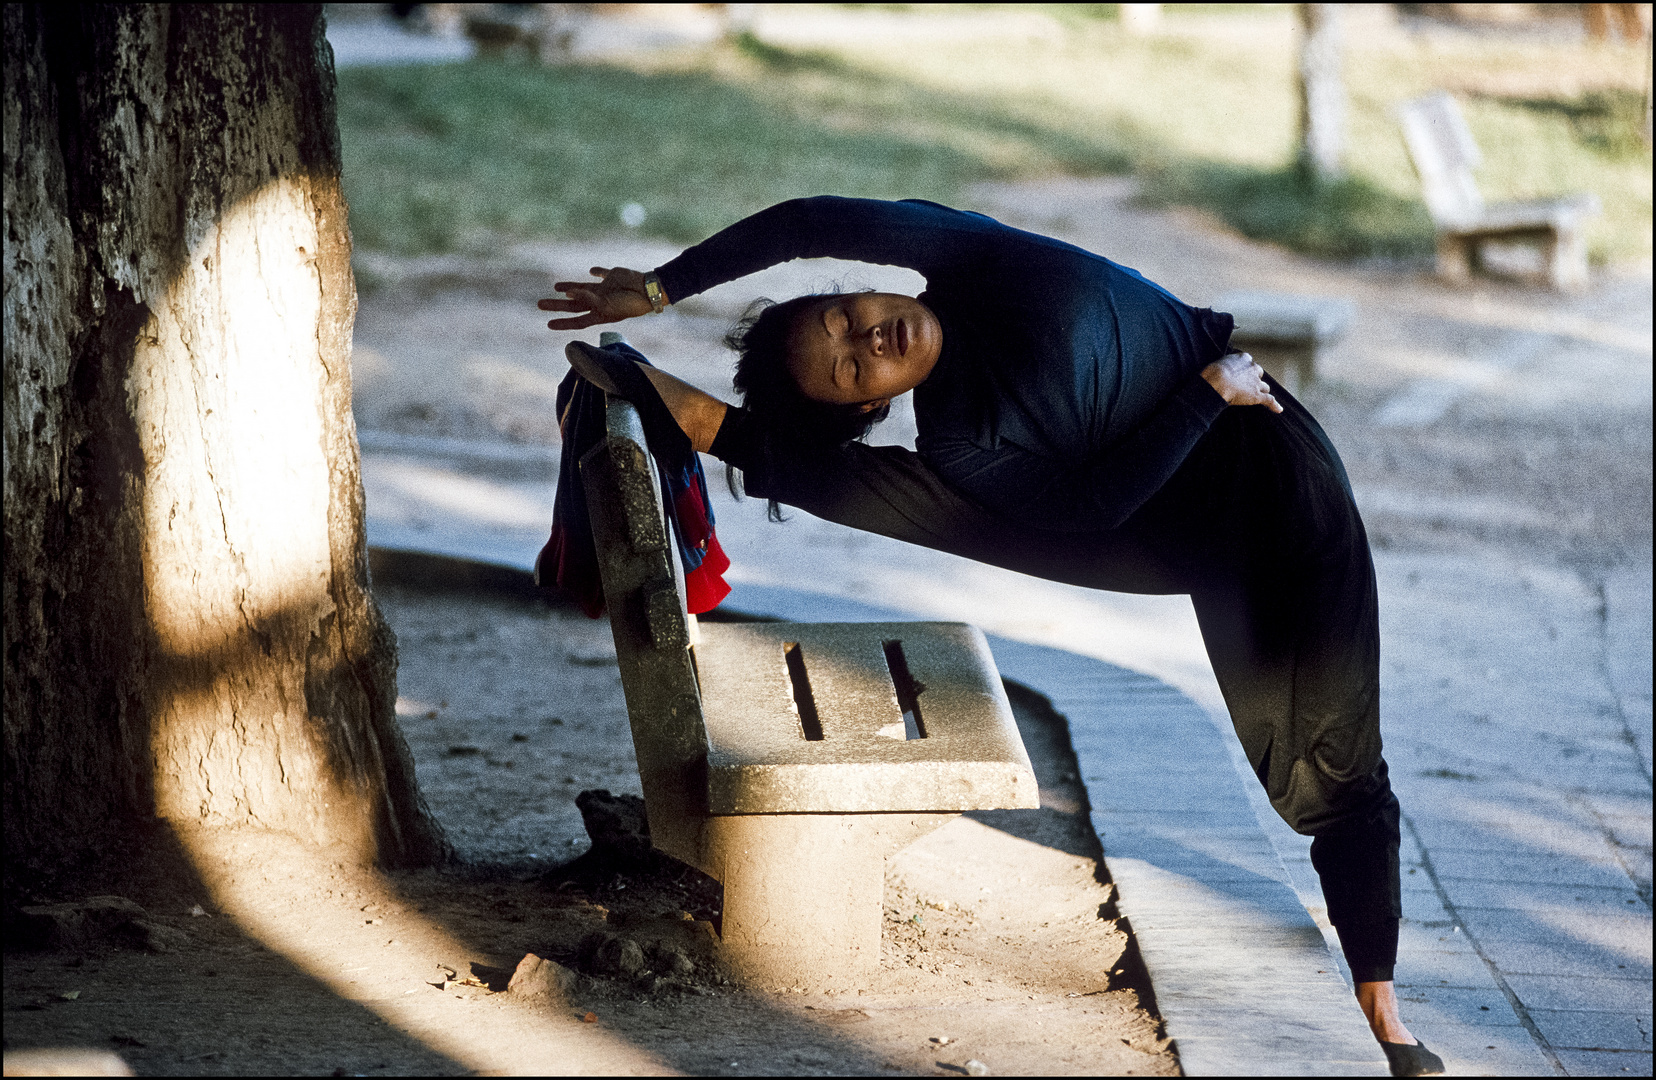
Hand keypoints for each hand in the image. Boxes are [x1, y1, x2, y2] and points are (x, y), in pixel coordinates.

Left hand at [538, 267, 654, 329]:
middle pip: (574, 304)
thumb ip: (587, 298)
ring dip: (570, 287)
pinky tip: (591, 271)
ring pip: (583, 289)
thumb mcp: (607, 304)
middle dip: (557, 305)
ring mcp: (606, 290)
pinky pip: (601, 274)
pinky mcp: (612, 277)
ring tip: (555, 287)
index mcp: (600, 314)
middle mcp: (600, 303)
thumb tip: (567, 293)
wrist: (650, 290)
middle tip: (540, 304)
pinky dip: (596, 272)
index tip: (548, 324)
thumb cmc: (629, 302)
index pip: (577, 320)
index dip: (563, 323)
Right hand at [1201, 352, 1281, 412]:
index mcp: (1244, 358)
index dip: (1245, 370)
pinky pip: (1269, 400)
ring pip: (1264, 387)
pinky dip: (1274, 405)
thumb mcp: (1218, 364)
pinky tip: (1278, 410)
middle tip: (1245, 386)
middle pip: (1259, 373)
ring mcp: (1256, 382)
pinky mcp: (1257, 395)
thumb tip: (1221, 373)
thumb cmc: (1212, 373)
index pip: (1249, 362)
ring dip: (1261, 391)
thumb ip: (1225, 367)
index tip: (1239, 374)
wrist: (1216, 382)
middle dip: (1254, 379)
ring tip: (1255, 397)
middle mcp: (1253, 368)